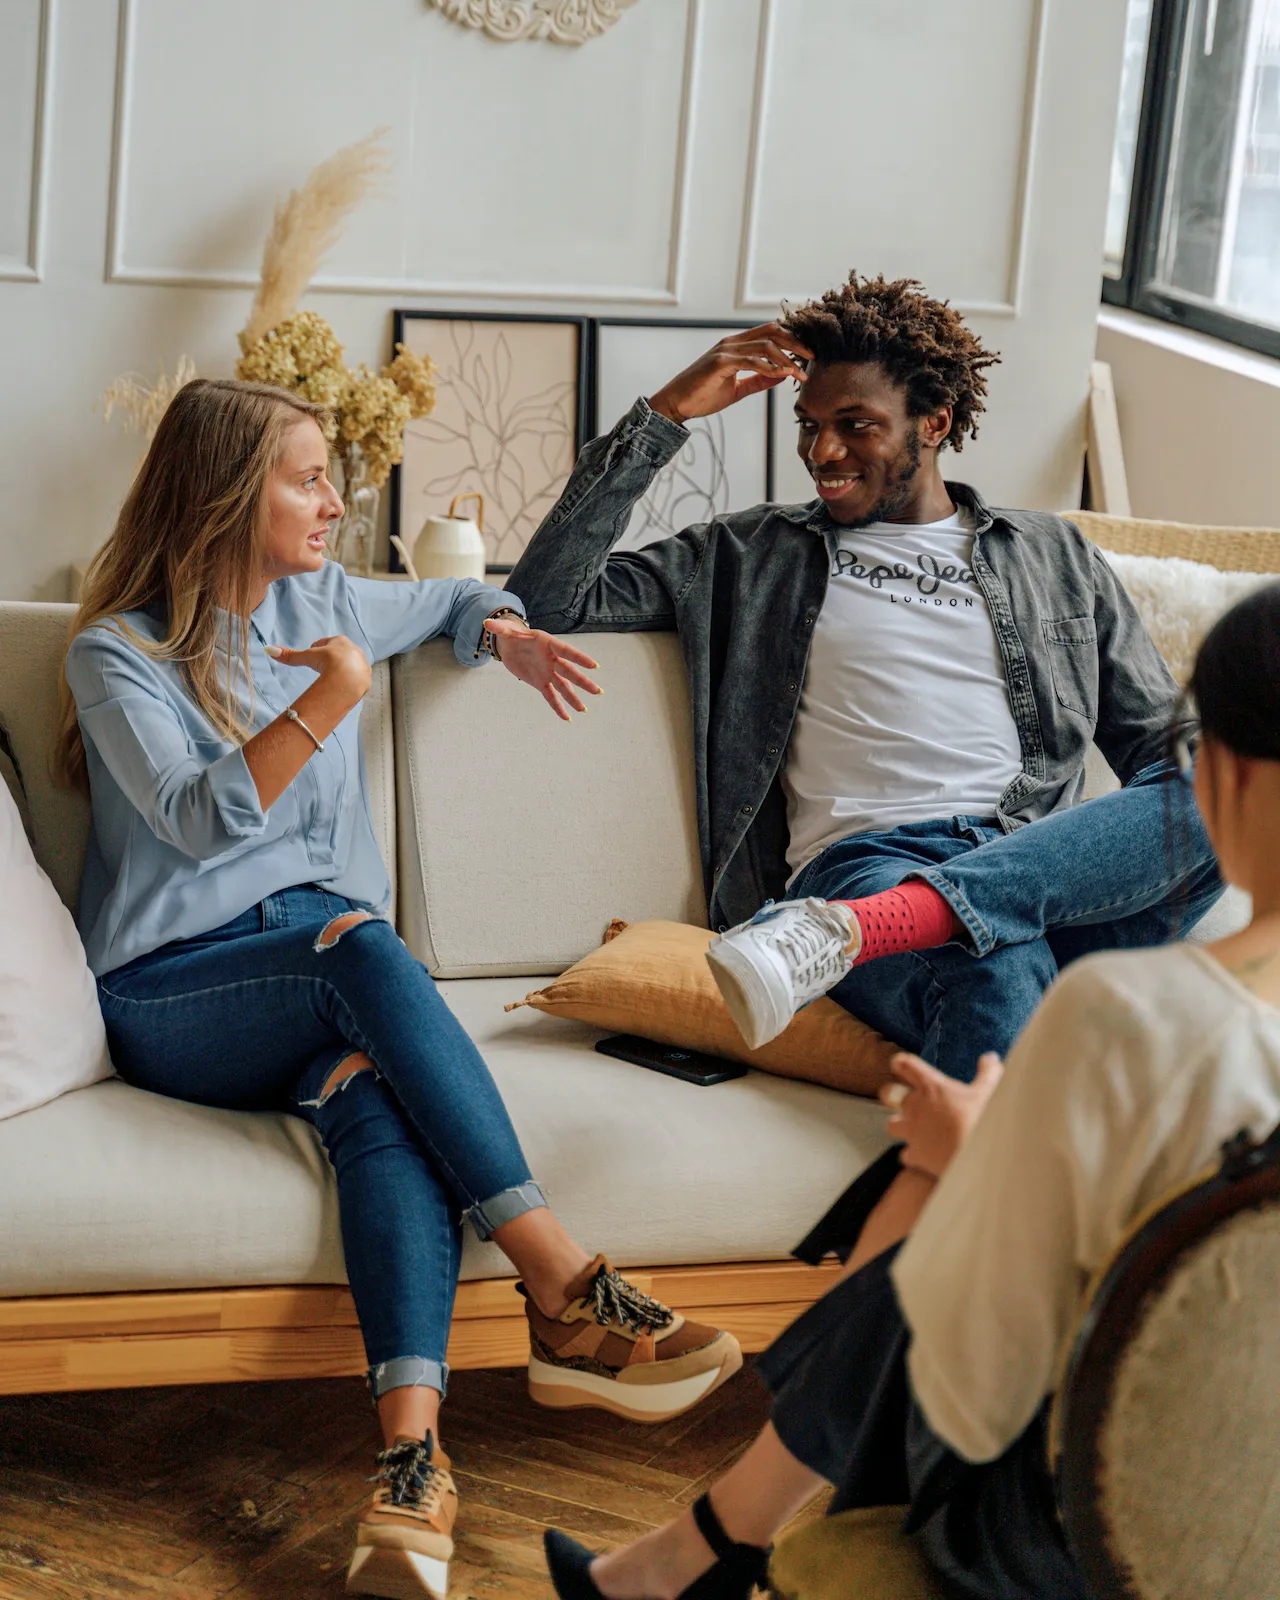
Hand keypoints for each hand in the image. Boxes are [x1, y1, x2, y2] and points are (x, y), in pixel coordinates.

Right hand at [265, 635, 372, 702]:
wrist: (347, 678)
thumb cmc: (327, 663)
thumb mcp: (308, 658)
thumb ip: (291, 655)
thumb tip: (269, 649)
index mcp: (340, 641)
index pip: (326, 643)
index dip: (318, 649)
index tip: (313, 656)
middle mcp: (354, 650)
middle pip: (340, 653)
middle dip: (331, 659)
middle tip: (322, 668)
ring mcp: (362, 664)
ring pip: (350, 665)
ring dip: (343, 670)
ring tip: (333, 679)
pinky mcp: (367, 678)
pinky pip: (357, 678)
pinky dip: (351, 681)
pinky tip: (344, 686)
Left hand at [485, 617, 601, 721]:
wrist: (510, 645)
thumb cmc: (511, 634)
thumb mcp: (505, 630)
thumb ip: (499, 628)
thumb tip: (486, 622)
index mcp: (547, 644)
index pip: (566, 651)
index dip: (579, 658)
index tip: (594, 666)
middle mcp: (551, 659)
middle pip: (569, 672)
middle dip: (582, 682)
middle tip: (597, 691)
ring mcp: (547, 672)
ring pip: (563, 687)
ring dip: (573, 698)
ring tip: (584, 710)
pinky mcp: (540, 682)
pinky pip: (550, 696)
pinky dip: (557, 707)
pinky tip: (567, 718)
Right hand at [647, 322, 813, 424]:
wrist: (676, 404)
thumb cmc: (703, 395)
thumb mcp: (738, 389)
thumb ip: (759, 381)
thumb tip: (782, 376)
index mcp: (736, 345)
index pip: (770, 333)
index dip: (791, 340)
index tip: (807, 355)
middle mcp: (732, 342)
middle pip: (772, 332)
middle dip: (795, 343)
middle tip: (812, 357)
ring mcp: (725, 350)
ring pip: (764, 345)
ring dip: (786, 358)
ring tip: (799, 372)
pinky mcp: (720, 363)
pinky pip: (751, 361)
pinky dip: (770, 368)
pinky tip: (782, 376)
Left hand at [878, 1050, 1004, 1178]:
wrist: (976, 1157)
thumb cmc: (981, 1120)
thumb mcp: (989, 1092)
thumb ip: (988, 1072)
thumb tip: (991, 1057)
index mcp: (931, 1086)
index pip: (906, 1065)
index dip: (901, 1063)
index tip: (900, 1064)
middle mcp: (915, 1106)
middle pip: (888, 1093)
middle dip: (891, 1095)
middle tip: (900, 1099)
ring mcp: (912, 1131)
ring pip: (892, 1125)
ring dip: (901, 1126)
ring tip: (914, 1130)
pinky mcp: (915, 1154)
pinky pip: (906, 1155)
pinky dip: (913, 1156)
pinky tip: (925, 1157)